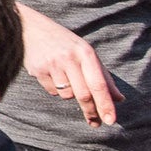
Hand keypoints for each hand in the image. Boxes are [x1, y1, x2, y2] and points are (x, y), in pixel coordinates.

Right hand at [17, 3, 120, 127]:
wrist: (31, 28)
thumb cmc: (64, 43)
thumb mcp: (86, 53)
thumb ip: (103, 76)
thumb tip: (119, 99)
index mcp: (85, 52)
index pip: (99, 84)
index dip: (106, 104)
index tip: (111, 120)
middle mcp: (69, 58)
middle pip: (83, 94)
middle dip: (91, 111)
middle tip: (95, 122)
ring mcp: (52, 64)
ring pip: (67, 95)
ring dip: (70, 94)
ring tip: (66, 78)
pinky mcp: (37, 70)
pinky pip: (52, 91)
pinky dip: (56, 88)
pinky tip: (53, 75)